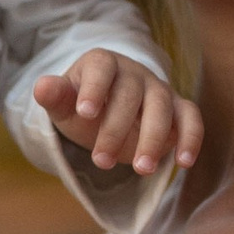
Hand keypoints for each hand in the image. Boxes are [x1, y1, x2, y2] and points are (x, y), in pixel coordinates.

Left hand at [31, 50, 202, 180]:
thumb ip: (55, 97)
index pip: (101, 68)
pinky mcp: (178, 107)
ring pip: (162, 106)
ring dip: (153, 138)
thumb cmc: (83, 105)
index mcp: (102, 63)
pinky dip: (191, 137)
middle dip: (116, 130)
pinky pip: (190, 117)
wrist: (109, 108)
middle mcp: (134, 72)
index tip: (85, 113)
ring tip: (142, 169)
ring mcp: (158, 88)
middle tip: (101, 161)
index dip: (94, 88)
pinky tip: (184, 162)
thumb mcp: (64, 104)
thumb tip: (41, 87)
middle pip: (130, 94)